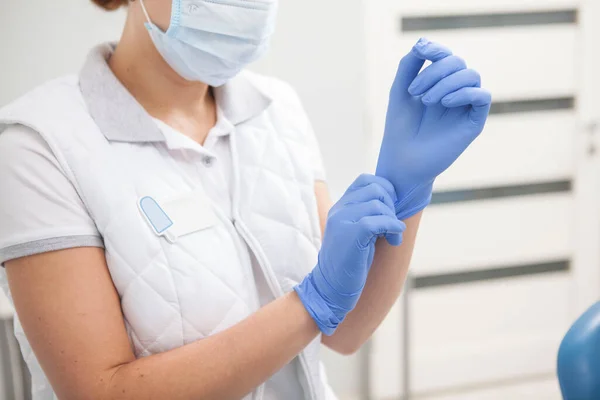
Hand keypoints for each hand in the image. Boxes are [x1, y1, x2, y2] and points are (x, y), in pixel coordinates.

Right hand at [295, 174, 405, 334]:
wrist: (330, 287)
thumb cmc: (348, 262)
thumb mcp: (357, 232)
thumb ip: (368, 214)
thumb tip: (395, 202)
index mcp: (340, 206)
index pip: (366, 180)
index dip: (385, 190)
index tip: (390, 212)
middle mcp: (339, 209)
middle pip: (376, 188)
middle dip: (392, 205)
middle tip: (392, 226)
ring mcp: (343, 220)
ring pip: (379, 204)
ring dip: (393, 220)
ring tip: (392, 238)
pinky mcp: (351, 233)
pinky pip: (379, 221)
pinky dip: (393, 228)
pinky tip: (394, 240)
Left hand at [376, 38, 491, 219]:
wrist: (402, 160)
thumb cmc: (399, 128)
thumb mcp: (400, 91)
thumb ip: (409, 65)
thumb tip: (423, 42)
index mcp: (437, 84)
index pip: (446, 56)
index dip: (436, 49)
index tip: (420, 51)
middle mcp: (454, 92)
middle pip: (458, 63)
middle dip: (435, 71)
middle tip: (414, 92)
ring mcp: (465, 107)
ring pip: (471, 75)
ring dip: (447, 82)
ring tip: (427, 101)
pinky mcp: (474, 122)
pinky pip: (482, 96)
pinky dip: (464, 92)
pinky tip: (445, 102)